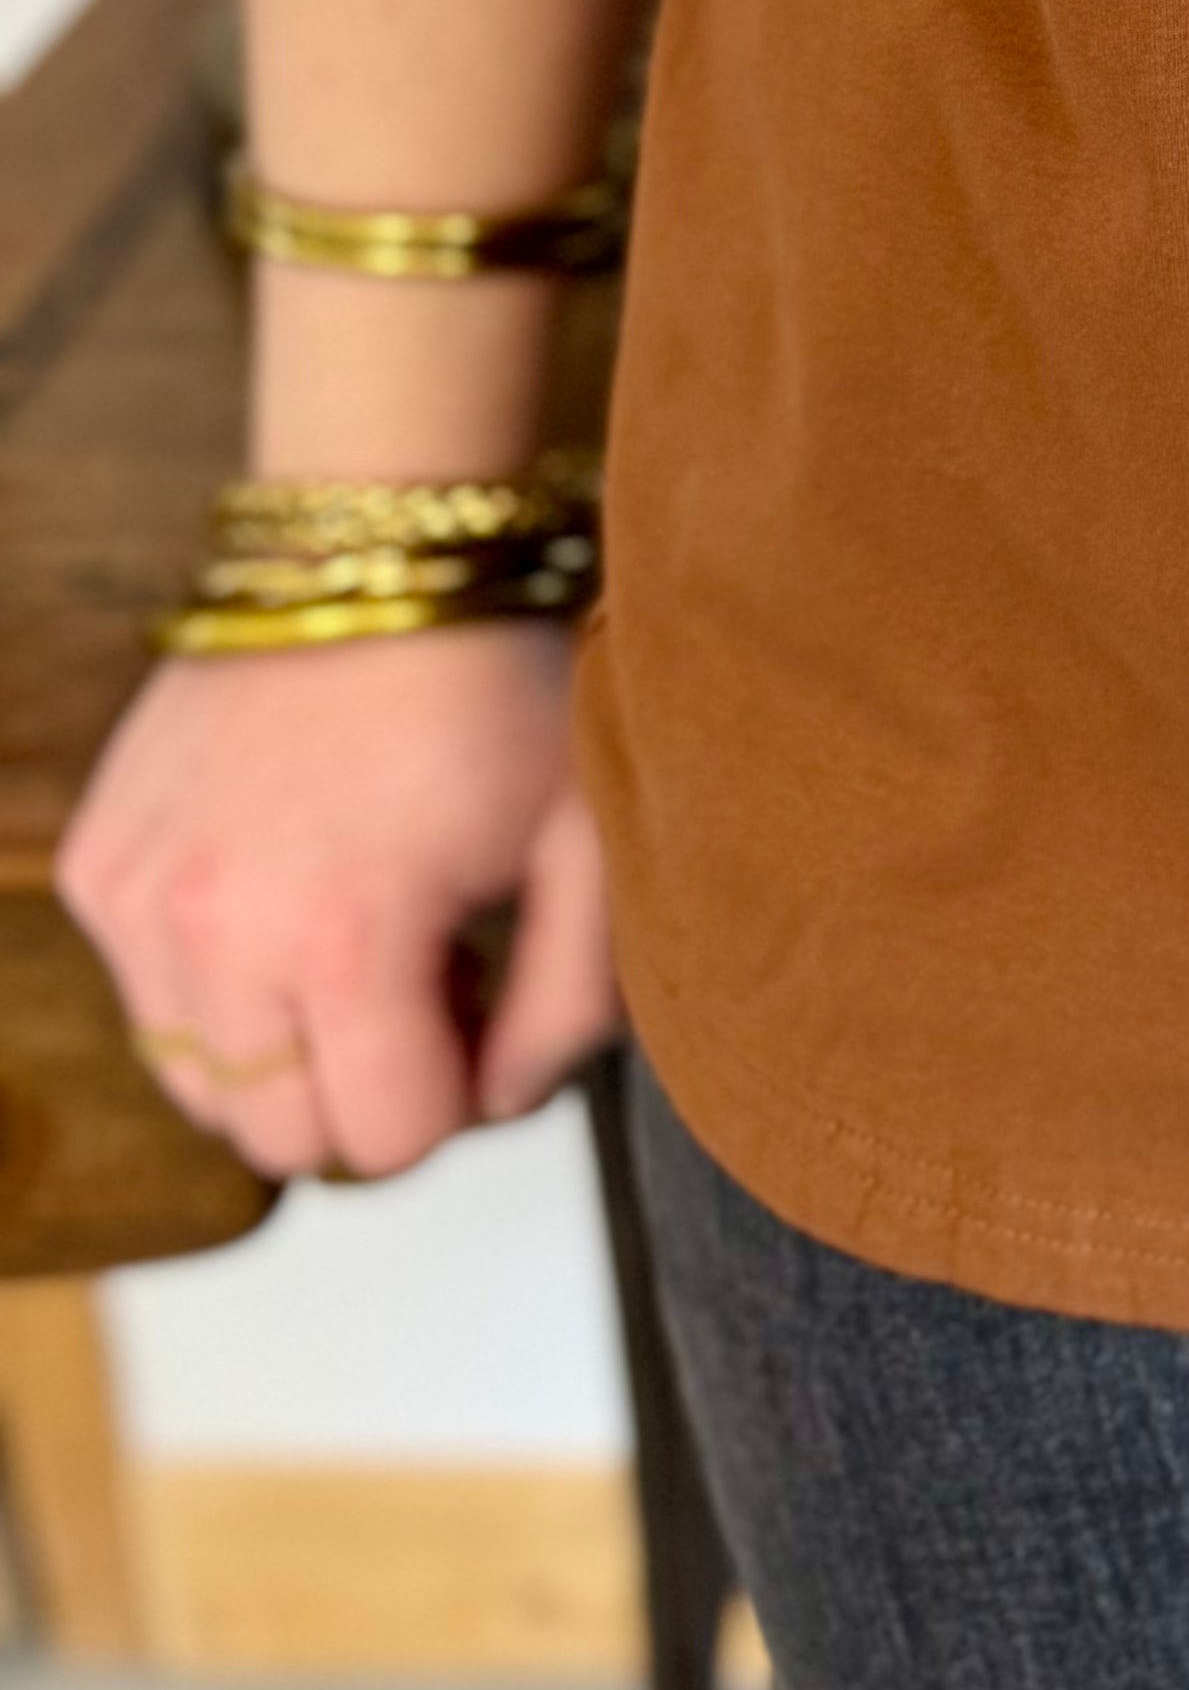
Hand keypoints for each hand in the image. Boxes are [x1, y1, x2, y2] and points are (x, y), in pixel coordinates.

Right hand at [55, 630, 618, 1183]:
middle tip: (428, 971)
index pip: (387, 1140)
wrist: (376, 549)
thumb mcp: (587, 848)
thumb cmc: (499, 691)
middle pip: (282, 1139)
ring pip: (200, 1086)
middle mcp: (214, 935)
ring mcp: (139, 901)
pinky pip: (147, 995)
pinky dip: (214, 979)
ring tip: (358, 933)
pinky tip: (289, 884)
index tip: (484, 997)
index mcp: (342, 940)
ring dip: (283, 1049)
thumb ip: (568, 1010)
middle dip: (365, 1084)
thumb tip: (498, 1103)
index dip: (455, 1092)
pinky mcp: (100, 863)